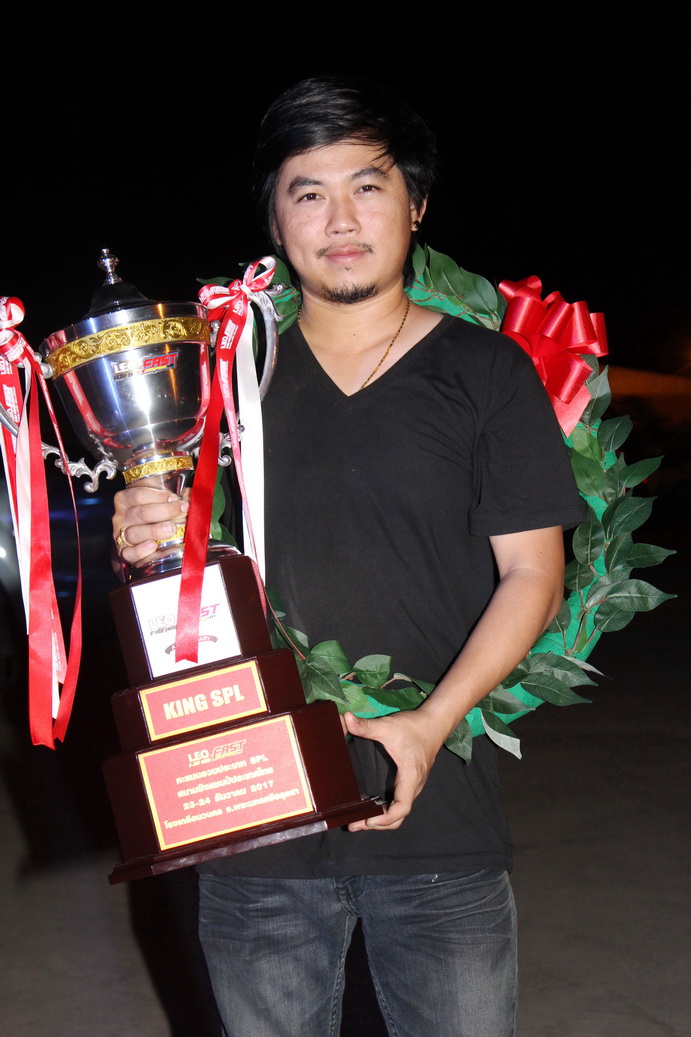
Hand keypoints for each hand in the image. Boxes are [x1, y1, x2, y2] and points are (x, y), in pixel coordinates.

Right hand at [112, 484, 188, 565]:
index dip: (158, 495)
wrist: (141, 539)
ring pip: (134, 533)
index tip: (176, 498)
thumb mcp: (161, 502)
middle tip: (182, 511)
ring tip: (171, 528)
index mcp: (125, 499)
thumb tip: (191, 495)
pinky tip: (154, 546)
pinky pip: (130, 553)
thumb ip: (174, 498)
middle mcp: (120, 517)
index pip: (138, 495)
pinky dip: (142, 550)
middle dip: (164, 511)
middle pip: (140, 513)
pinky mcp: (124, 553)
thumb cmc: (154, 515)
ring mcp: (120, 535)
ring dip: (154, 530)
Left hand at [344, 709, 445, 831]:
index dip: (385, 819)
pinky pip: (399, 802)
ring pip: (399, 810)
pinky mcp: (411, 781)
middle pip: (399, 816)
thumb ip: (366, 726)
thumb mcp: (387, 725)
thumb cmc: (413, 727)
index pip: (401, 808)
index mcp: (410, 777)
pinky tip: (371, 806)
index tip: (367, 820)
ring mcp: (413, 785)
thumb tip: (345, 718)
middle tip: (354, 824)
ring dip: (381, 818)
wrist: (433, 723)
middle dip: (377, 824)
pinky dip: (386, 809)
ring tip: (359, 819)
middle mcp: (414, 786)